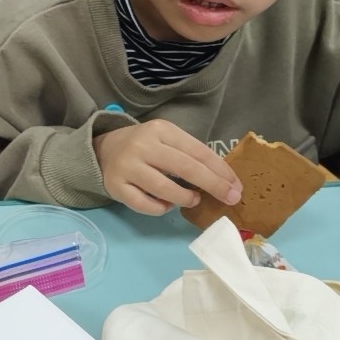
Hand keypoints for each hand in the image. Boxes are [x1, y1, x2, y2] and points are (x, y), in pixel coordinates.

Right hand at [94, 120, 242, 215]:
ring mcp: (127, 167)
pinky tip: (167, 205)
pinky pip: (144, 204)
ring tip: (194, 200)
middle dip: (213, 184)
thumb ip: (190, 155)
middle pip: (185, 167)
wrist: (102, 151)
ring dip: (186, 198)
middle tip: (230, 198)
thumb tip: (224, 181)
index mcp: (161, 130)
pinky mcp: (116, 187)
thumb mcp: (166, 140)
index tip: (236, 186)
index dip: (220, 170)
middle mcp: (143, 146)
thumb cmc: (145, 148)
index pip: (198, 151)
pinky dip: (160, 208)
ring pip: (164, 188)